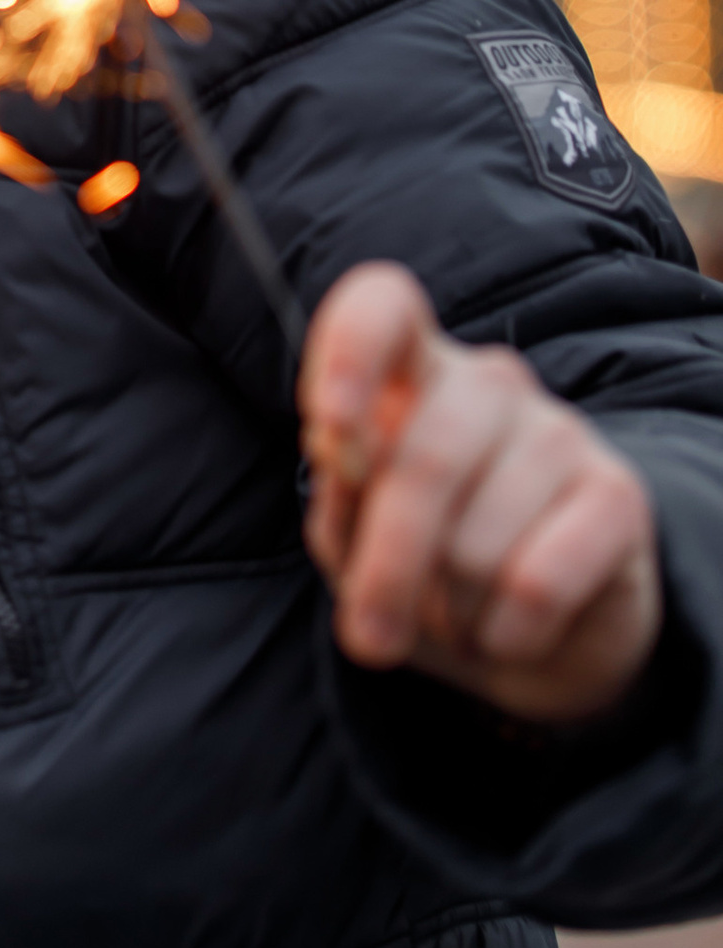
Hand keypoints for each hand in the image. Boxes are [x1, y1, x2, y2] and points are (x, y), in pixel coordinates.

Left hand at [301, 260, 660, 727]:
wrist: (534, 640)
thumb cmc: (424, 572)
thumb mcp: (357, 543)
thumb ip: (341, 500)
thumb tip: (347, 470)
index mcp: (410, 374)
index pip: (381, 307)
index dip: (349, 358)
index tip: (329, 433)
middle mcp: (488, 383)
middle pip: (421, 461)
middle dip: (386, 570)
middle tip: (371, 638)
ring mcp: (560, 430)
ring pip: (475, 542)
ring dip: (451, 611)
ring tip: (460, 616)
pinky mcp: (619, 494)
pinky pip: (538, 584)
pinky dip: (506, 634)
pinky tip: (510, 632)